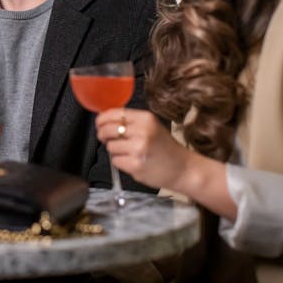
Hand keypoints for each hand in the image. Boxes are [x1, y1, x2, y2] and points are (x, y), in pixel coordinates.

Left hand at [96, 108, 237, 219]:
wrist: (183, 169)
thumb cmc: (165, 148)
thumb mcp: (151, 126)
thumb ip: (131, 122)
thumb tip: (105, 120)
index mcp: (146, 119)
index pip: (115, 114)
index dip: (102, 119)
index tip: (99, 123)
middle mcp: (142, 131)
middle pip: (107, 129)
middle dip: (103, 135)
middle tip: (107, 139)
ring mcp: (138, 149)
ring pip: (110, 147)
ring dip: (115, 151)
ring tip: (129, 153)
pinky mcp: (135, 165)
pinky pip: (115, 161)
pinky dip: (120, 162)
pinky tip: (132, 162)